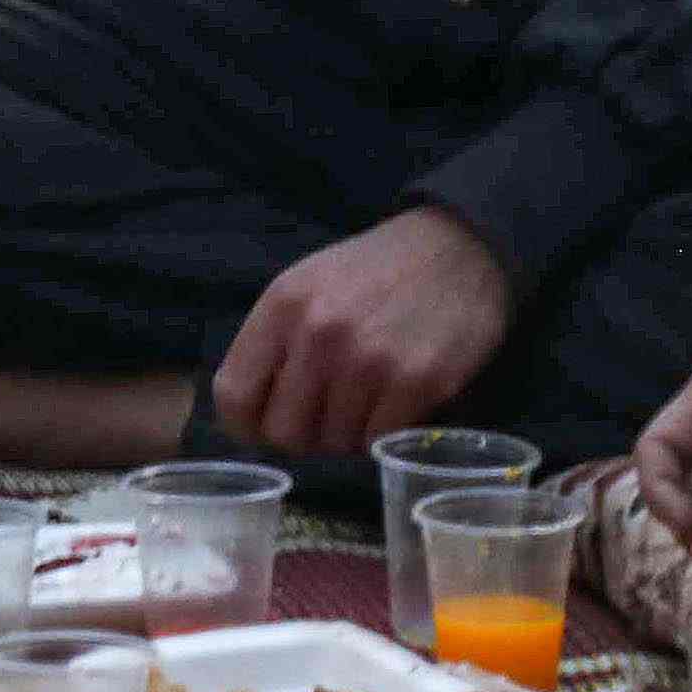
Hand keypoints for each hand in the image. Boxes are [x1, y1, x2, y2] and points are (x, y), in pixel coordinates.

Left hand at [210, 206, 513, 461]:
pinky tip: (396, 403)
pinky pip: (379, 442)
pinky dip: (385, 433)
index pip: (233, 397)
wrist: (458, 248)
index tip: (267, 428)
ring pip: (334, 444)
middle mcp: (320, 333)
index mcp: (283, 306)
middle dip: (303, 435)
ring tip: (368, 399)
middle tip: (327, 417)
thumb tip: (252, 417)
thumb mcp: (307, 286)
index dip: (247, 426)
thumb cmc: (375, 272)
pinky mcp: (417, 382)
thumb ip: (275, 343)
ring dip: (348, 433)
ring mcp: (369, 360)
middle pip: (283, 433)